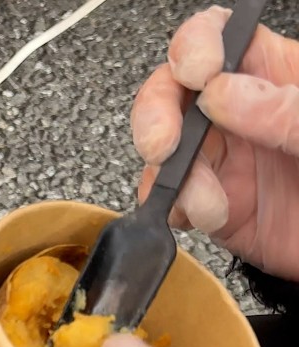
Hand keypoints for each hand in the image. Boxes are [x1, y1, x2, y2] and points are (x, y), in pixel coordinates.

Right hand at [132, 5, 298, 280]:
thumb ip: (285, 110)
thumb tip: (223, 93)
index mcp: (276, 76)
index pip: (221, 37)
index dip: (195, 46)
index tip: (197, 73)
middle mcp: (241, 114)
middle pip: (174, 91)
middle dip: (156, 113)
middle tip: (163, 142)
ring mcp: (225, 161)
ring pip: (164, 150)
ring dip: (171, 174)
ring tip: (205, 198)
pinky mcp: (213, 206)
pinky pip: (173, 200)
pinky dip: (177, 208)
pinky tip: (207, 214)